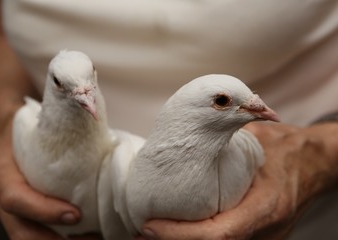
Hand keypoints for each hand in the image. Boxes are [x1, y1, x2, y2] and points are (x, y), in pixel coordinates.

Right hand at [0, 119, 99, 239]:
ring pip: (25, 234)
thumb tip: (102, 136)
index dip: (44, 211)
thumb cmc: (25, 125)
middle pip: (18, 229)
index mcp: (0, 167)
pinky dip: (56, 236)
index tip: (76, 215)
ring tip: (90, 239)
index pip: (15, 197)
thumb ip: (59, 133)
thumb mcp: (36, 124)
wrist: (5, 129)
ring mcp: (2, 205)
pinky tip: (81, 235)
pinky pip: (32, 229)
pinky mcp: (16, 211)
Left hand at [137, 122, 337, 239]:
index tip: (148, 226)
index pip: (218, 234)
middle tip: (139, 232)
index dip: (180, 235)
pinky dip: (195, 237)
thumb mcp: (256, 141)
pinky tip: (175, 229)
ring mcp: (262, 237)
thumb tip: (186, 136)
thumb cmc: (284, 150)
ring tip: (150, 232)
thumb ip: (224, 141)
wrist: (311, 163)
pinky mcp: (257, 235)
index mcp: (266, 207)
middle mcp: (265, 231)